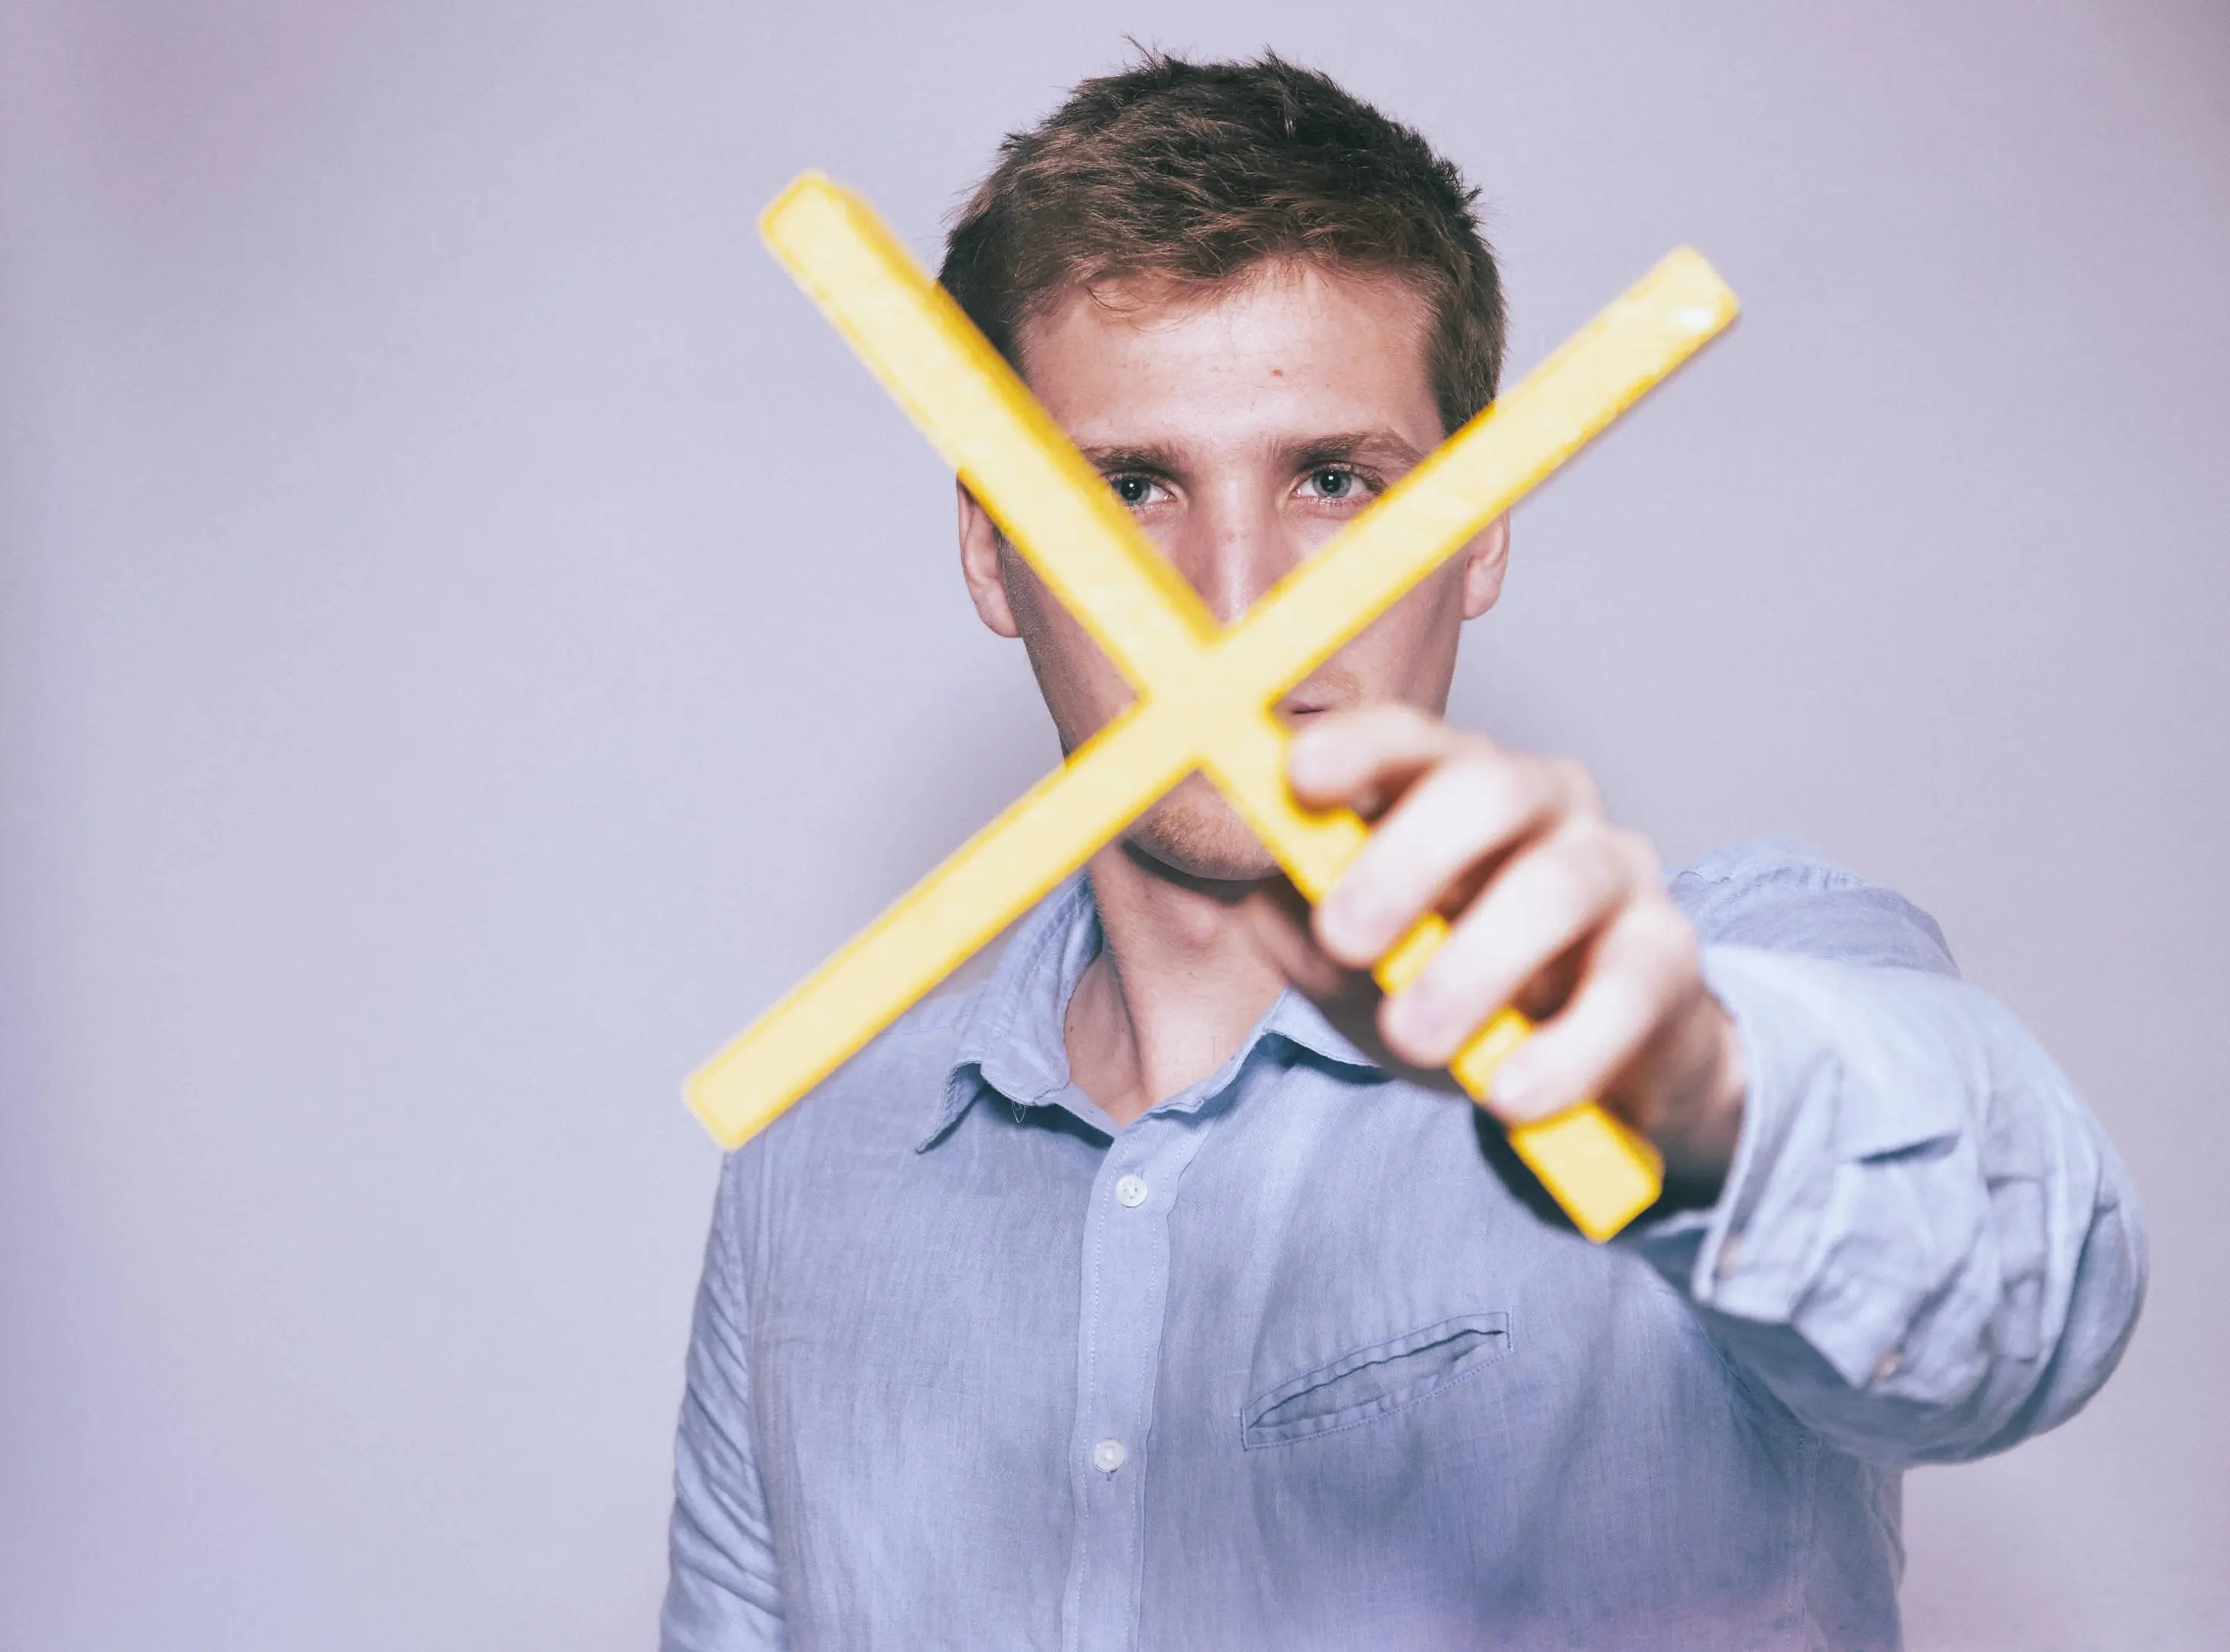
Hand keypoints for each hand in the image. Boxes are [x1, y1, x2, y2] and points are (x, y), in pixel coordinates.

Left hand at [1242, 704, 1746, 1196]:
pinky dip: (1563, 1049)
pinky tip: (1506, 1093)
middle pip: (1489, 789)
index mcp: (1457, 785)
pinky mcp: (1667, 959)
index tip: (1303, 777)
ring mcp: (1616, 872)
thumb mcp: (1355, 961)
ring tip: (1413, 1039)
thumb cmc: (1448, 986)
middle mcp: (1547, 805)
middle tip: (1346, 937)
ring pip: (1556, 888)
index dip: (1359, 747)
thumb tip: (1259, 888)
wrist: (1572, 1071)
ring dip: (1474, 967)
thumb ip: (1298, 922)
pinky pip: (1626, 992)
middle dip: (1409, 858)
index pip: (1414, 740)